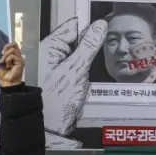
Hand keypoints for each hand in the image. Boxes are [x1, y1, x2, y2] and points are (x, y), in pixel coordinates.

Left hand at [0, 42, 24, 86]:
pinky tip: (7, 66)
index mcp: (14, 56)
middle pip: (14, 44)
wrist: (7, 82)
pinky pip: (12, 56)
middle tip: (1, 54)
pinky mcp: (21, 62)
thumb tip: (1, 50)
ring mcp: (20, 59)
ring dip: (5, 56)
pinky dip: (7, 60)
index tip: (1, 52)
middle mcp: (18, 56)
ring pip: (13, 50)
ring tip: (3, 63)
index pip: (13, 45)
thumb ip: (3, 56)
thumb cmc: (4, 74)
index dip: (7, 46)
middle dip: (6, 48)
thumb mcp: (1, 63)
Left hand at [40, 17, 107, 135]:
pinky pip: (79, 70)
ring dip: (90, 62)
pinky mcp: (64, 79)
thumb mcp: (76, 70)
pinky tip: (88, 80)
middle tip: (105, 49)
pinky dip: (87, 73)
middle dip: (92, 46)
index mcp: (49, 47)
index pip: (73, 27)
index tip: (107, 27)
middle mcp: (52, 54)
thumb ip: (89, 46)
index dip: (90, 26)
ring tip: (93, 67)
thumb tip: (99, 26)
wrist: (47, 128)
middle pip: (78, 41)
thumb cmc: (55, 100)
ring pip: (81, 56)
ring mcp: (58, 67)